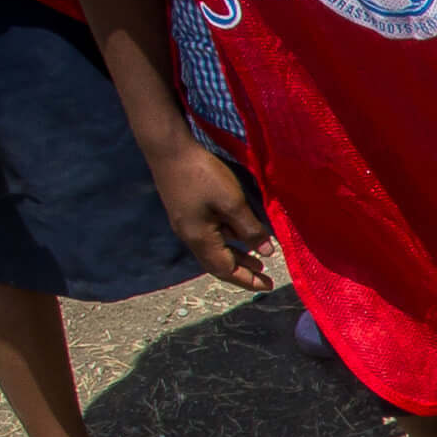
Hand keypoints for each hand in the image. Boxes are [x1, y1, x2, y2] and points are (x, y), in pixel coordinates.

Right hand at [147, 143, 273, 290]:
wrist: (169, 150)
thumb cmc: (202, 176)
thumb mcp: (233, 203)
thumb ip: (251, 230)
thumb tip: (267, 253)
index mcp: (200, 239)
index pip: (226, 270)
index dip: (248, 280)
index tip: (268, 286)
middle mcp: (190, 237)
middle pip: (218, 264)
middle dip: (243, 273)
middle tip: (265, 278)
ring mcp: (186, 224)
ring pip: (214, 250)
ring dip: (236, 257)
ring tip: (258, 261)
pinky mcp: (186, 212)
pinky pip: (210, 236)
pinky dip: (228, 241)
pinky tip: (240, 235)